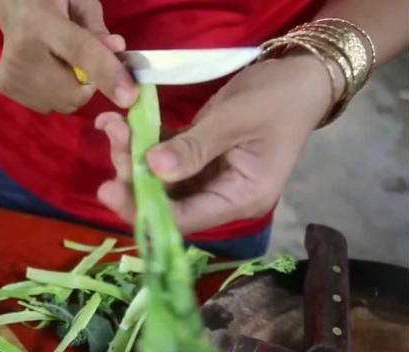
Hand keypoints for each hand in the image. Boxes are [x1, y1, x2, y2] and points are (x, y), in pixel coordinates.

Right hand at [0, 0, 137, 112]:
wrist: (14, 7)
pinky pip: (50, 106)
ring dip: (74, 90)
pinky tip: (48, 72)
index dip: (107, 74)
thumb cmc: (53, 2)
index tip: (130, 97)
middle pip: (73, 91)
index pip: (79, 51)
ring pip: (64, 103)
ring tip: (61, 63)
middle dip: (91, 83)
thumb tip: (117, 50)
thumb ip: (98, 27)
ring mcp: (10, 75)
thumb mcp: (79, 3)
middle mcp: (21, 53)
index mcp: (41, 22)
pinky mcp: (5, 88)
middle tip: (84, 60)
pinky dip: (58, 95)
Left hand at [95, 54, 337, 234]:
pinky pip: (163, 158)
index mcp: (239, 199)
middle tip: (113, 142)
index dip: (145, 209)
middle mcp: (221, 197)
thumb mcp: (236, 120)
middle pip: (167, 202)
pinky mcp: (197, 159)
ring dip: (132, 155)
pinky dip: (143, 142)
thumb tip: (152, 169)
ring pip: (160, 179)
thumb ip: (194, 148)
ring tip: (113, 126)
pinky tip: (119, 122)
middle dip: (133, 176)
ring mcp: (208, 178)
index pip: (185, 219)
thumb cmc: (277, 99)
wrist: (298, 75)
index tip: (110, 190)